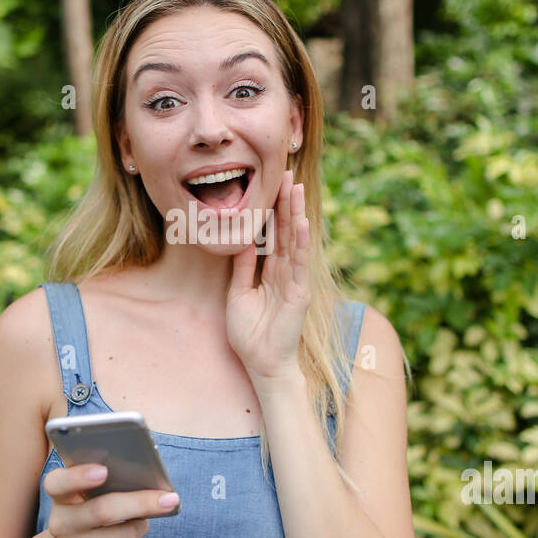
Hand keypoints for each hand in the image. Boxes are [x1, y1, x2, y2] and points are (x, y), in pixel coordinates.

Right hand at [43, 463, 177, 537]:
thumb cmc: (91, 511)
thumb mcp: (90, 493)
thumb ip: (109, 481)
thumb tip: (147, 481)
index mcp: (60, 495)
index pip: (58, 483)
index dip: (79, 476)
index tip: (104, 471)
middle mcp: (59, 524)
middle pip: (103, 511)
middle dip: (141, 503)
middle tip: (170, 499)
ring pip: (124, 535)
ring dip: (141, 526)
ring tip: (140, 522)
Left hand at [227, 169, 310, 383]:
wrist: (262, 364)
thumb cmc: (250, 335)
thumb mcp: (238, 294)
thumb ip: (242, 268)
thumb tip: (241, 241)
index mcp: (270, 273)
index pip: (271, 235)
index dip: (271, 211)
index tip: (270, 185)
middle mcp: (285, 273)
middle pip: (284, 231)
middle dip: (285, 202)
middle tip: (286, 173)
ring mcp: (294, 281)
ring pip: (293, 241)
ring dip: (294, 213)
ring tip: (295, 187)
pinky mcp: (299, 293)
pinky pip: (298, 263)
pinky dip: (299, 242)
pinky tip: (299, 222)